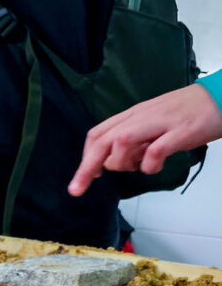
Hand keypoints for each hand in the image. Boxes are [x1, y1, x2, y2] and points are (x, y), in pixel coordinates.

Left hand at [70, 83, 221, 195]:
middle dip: (86, 167)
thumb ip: (133, 141)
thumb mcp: (152, 124)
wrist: (220, 97)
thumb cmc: (185, 113)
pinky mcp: (181, 131)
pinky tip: (154, 167)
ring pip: (122, 142)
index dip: (86, 156)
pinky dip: (149, 164)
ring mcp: (160, 123)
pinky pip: (156, 150)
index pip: (98, 134)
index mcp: (132, 115)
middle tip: (77, 189)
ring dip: (121, 162)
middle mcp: (141, 117)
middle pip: (103, 141)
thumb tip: (114, 163)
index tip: (85, 177)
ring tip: (136, 166)